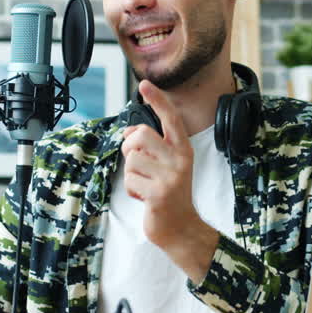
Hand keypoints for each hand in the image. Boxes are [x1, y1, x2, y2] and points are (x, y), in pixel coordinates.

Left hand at [121, 80, 219, 281]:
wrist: (181, 228)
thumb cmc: (168, 194)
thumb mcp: (167, 165)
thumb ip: (152, 147)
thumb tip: (128, 132)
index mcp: (182, 149)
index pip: (170, 118)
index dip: (158, 100)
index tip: (145, 84)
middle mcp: (179, 160)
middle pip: (140, 135)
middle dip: (129, 147)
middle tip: (136, 162)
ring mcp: (170, 177)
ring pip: (132, 159)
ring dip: (131, 174)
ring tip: (144, 185)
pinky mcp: (159, 194)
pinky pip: (130, 180)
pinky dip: (131, 190)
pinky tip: (144, 197)